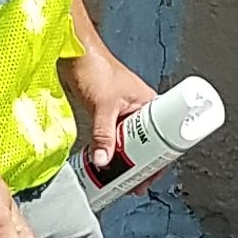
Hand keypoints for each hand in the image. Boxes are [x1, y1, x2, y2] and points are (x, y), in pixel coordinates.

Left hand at [61, 38, 157, 182]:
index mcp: (149, 104)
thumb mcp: (103, 105)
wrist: (74, 52)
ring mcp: (124, 114)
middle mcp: (140, 111)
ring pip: (129, 144)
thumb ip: (103, 135)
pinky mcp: (108, 115)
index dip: (159, 159)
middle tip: (135, 184)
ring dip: (124, 161)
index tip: (151, 176)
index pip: (163, 138)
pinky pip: (113, 139)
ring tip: (119, 180)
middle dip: (141, 165)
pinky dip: (110, 152)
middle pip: (146, 145)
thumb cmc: (96, 67)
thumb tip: (103, 162)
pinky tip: (104, 164)